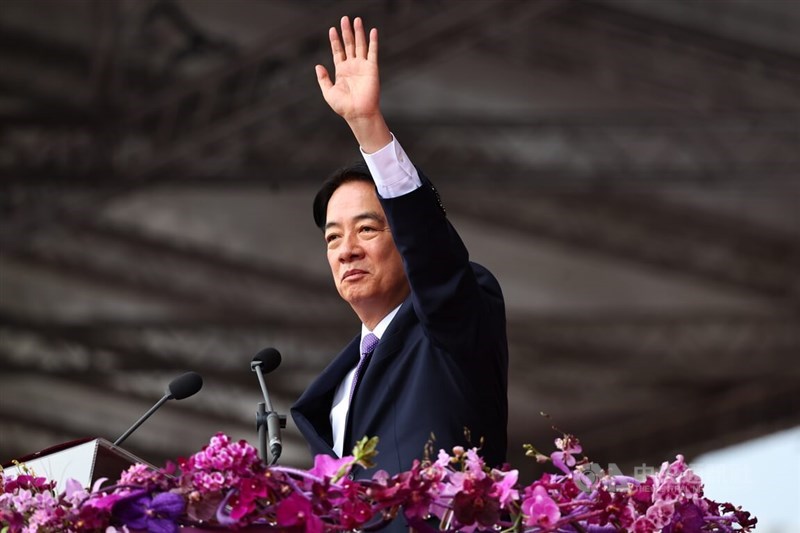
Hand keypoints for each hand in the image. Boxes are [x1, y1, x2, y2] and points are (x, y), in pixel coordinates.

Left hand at [317, 16, 390, 151]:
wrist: (358, 113)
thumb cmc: (343, 106)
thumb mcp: (328, 92)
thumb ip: (323, 79)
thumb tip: (318, 66)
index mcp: (341, 71)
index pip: (338, 51)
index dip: (335, 40)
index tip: (332, 29)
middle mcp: (352, 66)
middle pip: (349, 45)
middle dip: (346, 32)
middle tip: (344, 19)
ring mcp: (362, 66)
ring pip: (360, 45)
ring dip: (358, 33)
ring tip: (356, 20)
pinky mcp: (371, 68)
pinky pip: (372, 52)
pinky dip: (373, 42)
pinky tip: (373, 31)